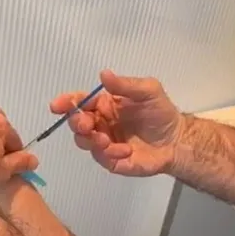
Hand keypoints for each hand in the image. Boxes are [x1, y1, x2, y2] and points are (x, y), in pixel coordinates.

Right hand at [50, 70, 185, 176]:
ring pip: (83, 141)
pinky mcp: (112, 160)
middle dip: (76, 123)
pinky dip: (110, 153)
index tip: (57, 106)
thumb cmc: (161, 113)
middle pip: (76, 123)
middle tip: (86, 124)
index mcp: (103, 105)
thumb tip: (103, 74)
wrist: (177, 141)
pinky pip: (101, 158)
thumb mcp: (148, 91)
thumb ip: (125, 84)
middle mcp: (99, 123)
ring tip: (105, 140)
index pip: (79, 102)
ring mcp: (104, 143)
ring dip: (89, 140)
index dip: (66, 102)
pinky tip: (125, 150)